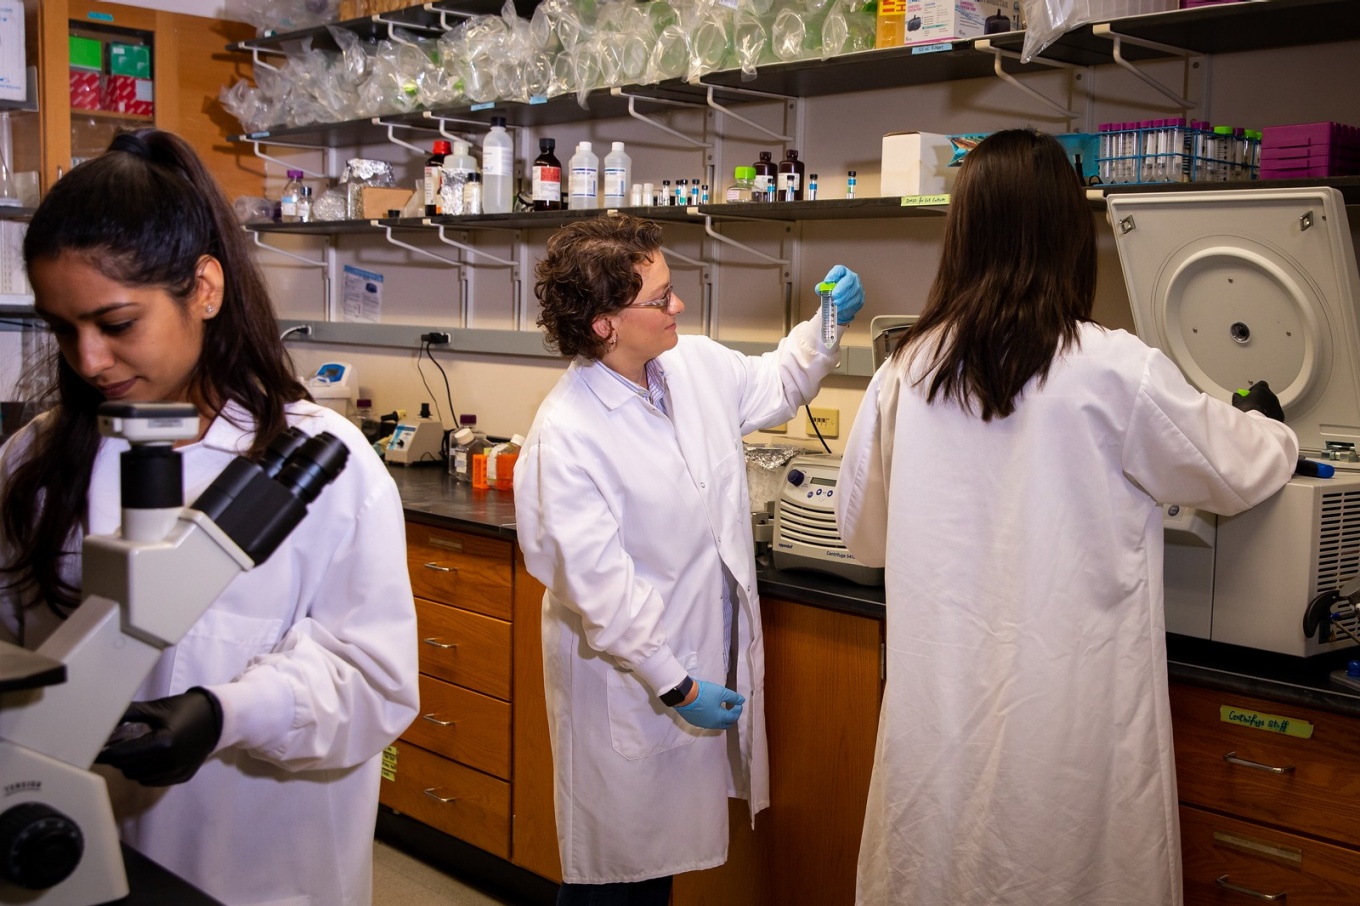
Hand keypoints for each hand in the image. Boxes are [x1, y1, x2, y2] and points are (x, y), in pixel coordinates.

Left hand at [95, 688, 222, 785]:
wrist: (218, 717)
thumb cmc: (185, 709)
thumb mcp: (156, 708)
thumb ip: (128, 713)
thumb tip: (102, 717)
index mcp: (161, 743)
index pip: (121, 756)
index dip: (105, 754)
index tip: (95, 751)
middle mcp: (168, 761)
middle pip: (128, 768)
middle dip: (120, 758)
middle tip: (120, 746)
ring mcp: (176, 771)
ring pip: (139, 777)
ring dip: (133, 767)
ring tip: (137, 752)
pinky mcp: (183, 776)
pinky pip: (154, 781)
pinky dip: (147, 773)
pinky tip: (151, 760)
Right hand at [674, 680, 743, 729]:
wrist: (684, 695)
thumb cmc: (704, 693)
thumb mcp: (721, 692)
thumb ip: (733, 697)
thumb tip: (742, 701)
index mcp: (720, 718)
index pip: (733, 717)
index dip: (738, 710)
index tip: (739, 703)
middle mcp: (712, 725)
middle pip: (726, 724)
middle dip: (732, 717)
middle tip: (733, 708)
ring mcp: (702, 724)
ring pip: (716, 724)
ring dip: (722, 718)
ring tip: (722, 709)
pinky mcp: (694, 722)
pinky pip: (707, 722)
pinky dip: (712, 718)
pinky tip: (710, 710)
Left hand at [821, 265, 863, 324]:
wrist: (842, 305)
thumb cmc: (835, 293)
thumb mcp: (827, 289)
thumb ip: (822, 288)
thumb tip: (819, 288)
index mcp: (843, 272)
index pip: (840, 269)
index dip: (833, 274)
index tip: (827, 281)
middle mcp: (853, 278)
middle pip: (849, 280)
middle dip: (841, 288)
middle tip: (833, 295)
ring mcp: (858, 288)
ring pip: (852, 292)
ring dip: (842, 299)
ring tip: (835, 303)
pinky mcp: (860, 298)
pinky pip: (854, 301)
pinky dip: (846, 305)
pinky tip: (840, 307)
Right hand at [1232, 380, 1284, 421]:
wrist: (1256, 423)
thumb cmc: (1247, 411)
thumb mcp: (1237, 402)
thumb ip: (1238, 397)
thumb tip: (1237, 396)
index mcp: (1262, 389)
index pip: (1260, 384)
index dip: (1255, 389)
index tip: (1249, 393)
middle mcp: (1271, 396)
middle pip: (1266, 394)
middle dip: (1260, 398)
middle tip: (1252, 404)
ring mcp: (1277, 405)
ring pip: (1271, 404)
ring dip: (1265, 406)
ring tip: (1257, 413)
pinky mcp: (1280, 415)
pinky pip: (1275, 413)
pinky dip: (1270, 414)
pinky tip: (1262, 419)